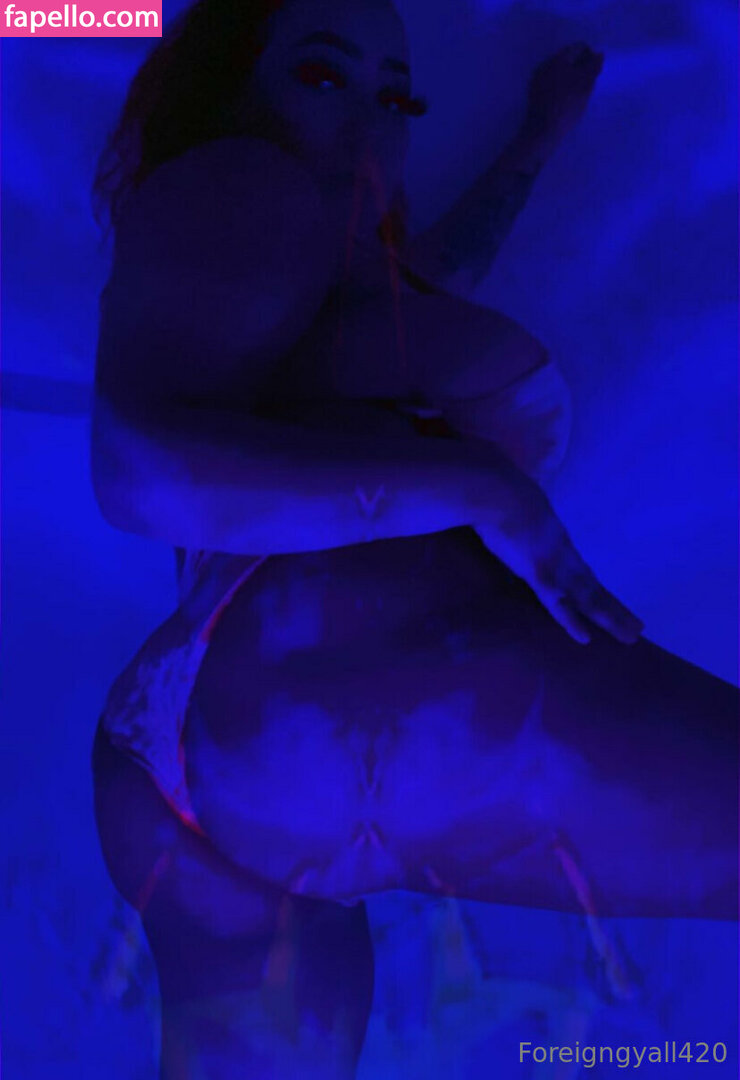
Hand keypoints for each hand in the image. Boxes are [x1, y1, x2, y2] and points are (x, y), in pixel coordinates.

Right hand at [470, 479, 643, 644]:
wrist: (493, 490)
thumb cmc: (499, 493)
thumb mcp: (518, 511)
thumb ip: (524, 524)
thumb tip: (519, 534)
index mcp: (556, 538)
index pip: (580, 570)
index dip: (596, 588)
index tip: (613, 603)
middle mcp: (563, 552)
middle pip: (593, 586)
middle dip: (614, 608)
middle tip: (637, 628)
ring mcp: (553, 563)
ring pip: (586, 597)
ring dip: (608, 618)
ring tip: (630, 635)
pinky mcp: (538, 572)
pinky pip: (556, 603)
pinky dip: (570, 621)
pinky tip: (585, 638)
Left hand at [524, 42, 604, 152]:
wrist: (543, 131)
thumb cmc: (567, 105)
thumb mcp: (586, 84)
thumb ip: (593, 66)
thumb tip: (598, 55)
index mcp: (557, 58)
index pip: (578, 47)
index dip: (590, 57)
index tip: (595, 72)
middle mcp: (545, 64)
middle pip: (567, 58)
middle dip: (580, 67)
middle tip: (588, 83)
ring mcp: (537, 79)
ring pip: (559, 71)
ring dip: (570, 77)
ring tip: (578, 93)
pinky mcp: (534, 93)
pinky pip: (551, 83)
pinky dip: (560, 86)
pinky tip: (565, 100)